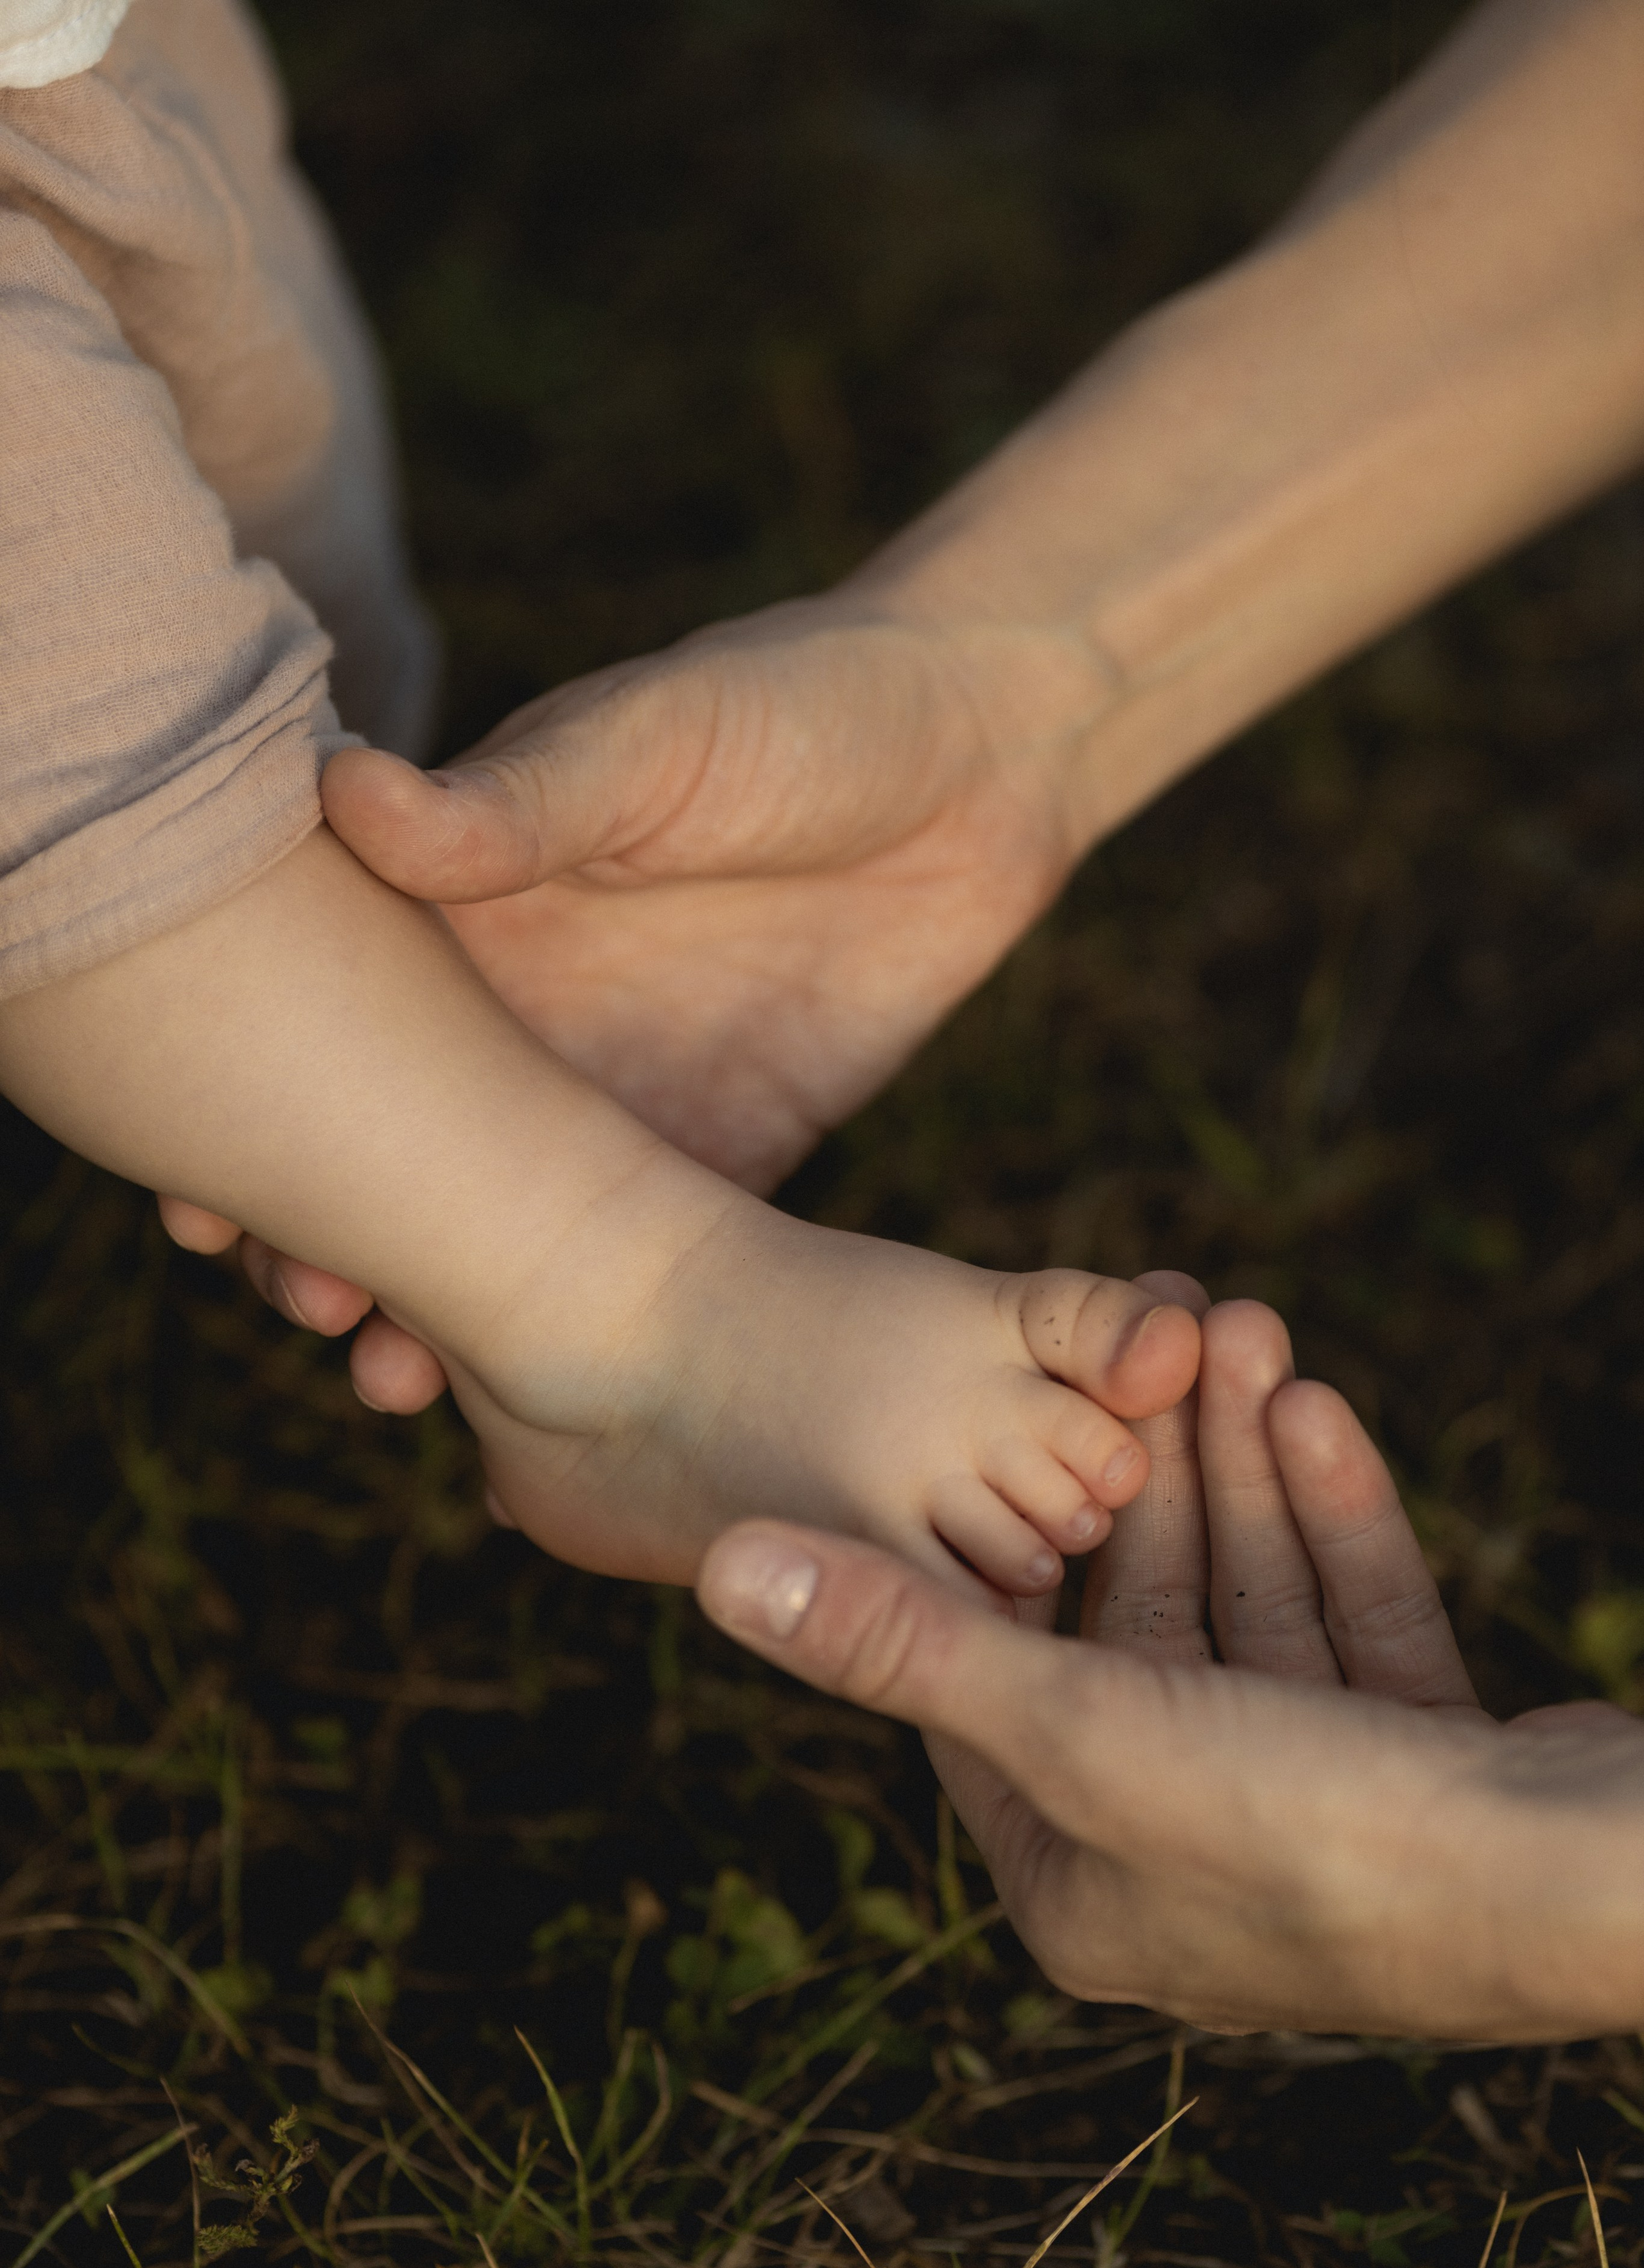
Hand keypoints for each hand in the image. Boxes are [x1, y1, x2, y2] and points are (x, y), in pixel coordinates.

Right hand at [161, 589, 1101, 1404]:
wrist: (986, 754)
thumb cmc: (801, 708)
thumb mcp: (656, 741)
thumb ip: (520, 799)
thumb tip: (346, 794)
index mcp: (470, 915)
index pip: (334, 1028)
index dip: (261, 1110)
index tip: (201, 1199)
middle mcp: (524, 1020)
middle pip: (396, 1154)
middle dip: (333, 1238)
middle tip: (303, 1307)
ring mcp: (620, 1097)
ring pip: (501, 1233)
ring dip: (440, 1306)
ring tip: (394, 1375)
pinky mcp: (725, 1151)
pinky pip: (643, 1264)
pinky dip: (590, 1332)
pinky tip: (547, 1399)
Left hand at [697, 1283, 1643, 2038]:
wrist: (1598, 1893)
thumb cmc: (1314, 1834)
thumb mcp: (1079, 1727)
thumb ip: (900, 1641)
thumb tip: (718, 1569)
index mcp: (1083, 1888)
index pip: (999, 1689)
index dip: (995, 1543)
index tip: (997, 1416)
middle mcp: (1185, 1870)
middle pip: (1143, 1631)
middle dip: (1155, 1475)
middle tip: (1165, 1330)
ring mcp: (1313, 1828)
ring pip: (1254, 1612)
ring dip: (1244, 1474)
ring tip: (1245, 1331)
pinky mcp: (1419, 1784)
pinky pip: (1354, 1631)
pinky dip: (1334, 1524)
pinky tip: (1312, 1409)